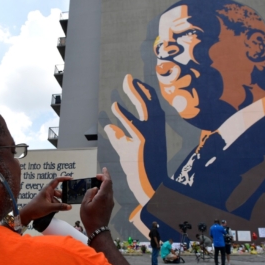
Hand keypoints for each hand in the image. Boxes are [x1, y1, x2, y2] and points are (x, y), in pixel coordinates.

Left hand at [19, 176, 71, 224]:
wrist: (27, 214)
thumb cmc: (36, 208)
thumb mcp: (49, 207)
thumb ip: (60, 207)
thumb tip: (70, 207)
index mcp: (47, 189)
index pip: (57, 181)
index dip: (64, 179)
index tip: (71, 179)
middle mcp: (48, 192)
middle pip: (59, 192)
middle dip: (63, 196)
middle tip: (69, 200)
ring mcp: (47, 197)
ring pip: (57, 198)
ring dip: (60, 203)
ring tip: (63, 208)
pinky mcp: (46, 203)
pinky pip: (54, 202)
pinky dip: (56, 206)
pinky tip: (57, 211)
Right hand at [80, 167, 114, 234]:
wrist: (98, 230)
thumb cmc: (89, 217)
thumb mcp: (85, 204)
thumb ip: (90, 193)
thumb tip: (95, 189)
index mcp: (103, 195)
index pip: (107, 181)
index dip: (106, 174)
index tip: (103, 169)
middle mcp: (109, 197)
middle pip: (109, 184)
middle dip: (104, 178)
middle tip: (97, 176)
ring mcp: (110, 202)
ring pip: (109, 190)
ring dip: (104, 184)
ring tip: (97, 183)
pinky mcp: (110, 206)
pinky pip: (108, 194)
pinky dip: (104, 190)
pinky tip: (98, 192)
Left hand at [104, 75, 166, 205]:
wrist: (149, 186)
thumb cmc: (138, 168)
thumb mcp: (126, 149)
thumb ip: (118, 137)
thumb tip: (109, 126)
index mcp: (155, 130)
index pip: (151, 106)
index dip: (143, 92)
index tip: (135, 82)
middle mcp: (155, 131)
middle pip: (149, 103)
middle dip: (139, 89)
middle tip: (128, 77)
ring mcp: (149, 137)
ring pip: (144, 110)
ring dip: (135, 94)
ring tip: (126, 83)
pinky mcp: (142, 144)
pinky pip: (132, 126)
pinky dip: (124, 114)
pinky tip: (116, 106)